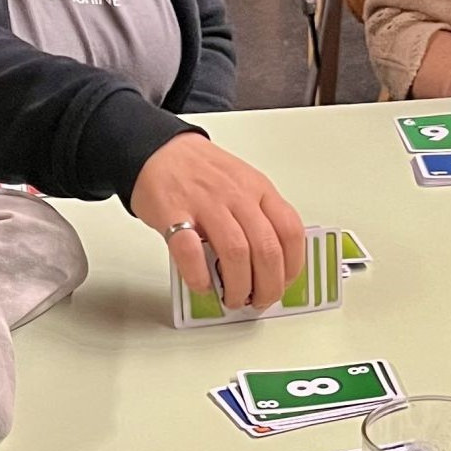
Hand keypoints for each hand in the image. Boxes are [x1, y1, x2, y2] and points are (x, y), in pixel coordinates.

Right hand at [130, 133, 305, 308]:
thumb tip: (271, 263)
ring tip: (232, 298)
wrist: (158, 149)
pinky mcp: (173, 214)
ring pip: (236, 253)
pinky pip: (190, 251)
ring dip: (238, 286)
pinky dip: (199, 275)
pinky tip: (202, 285)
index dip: (292, 265)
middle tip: (259, 300)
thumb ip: (259, 216)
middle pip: (266, 249)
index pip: (290, 231)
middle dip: (267, 285)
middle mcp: (237, 196)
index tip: (284, 282)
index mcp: (259, 189)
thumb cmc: (202, 171)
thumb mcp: (243, 183)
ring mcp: (206, 204)